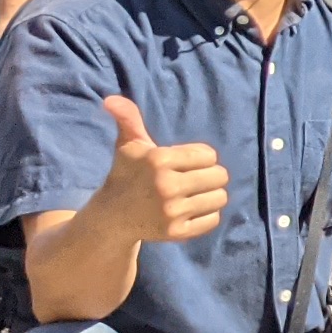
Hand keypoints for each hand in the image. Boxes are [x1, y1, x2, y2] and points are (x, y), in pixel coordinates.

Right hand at [86, 93, 227, 243]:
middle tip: (190, 179)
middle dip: (208, 175)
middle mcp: (167, 186)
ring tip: (191, 194)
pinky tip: (189, 210)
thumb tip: (111, 99)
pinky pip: (213, 219)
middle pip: (220, 176)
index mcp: (160, 160)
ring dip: (210, 195)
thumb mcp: (129, 145)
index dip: (199, 158)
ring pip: (220, 197)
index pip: (210, 155)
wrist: (112, 216)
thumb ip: (128, 118)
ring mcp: (172, 212)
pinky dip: (206, 215)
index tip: (181, 163)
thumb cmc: (127, 174)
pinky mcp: (177, 233)